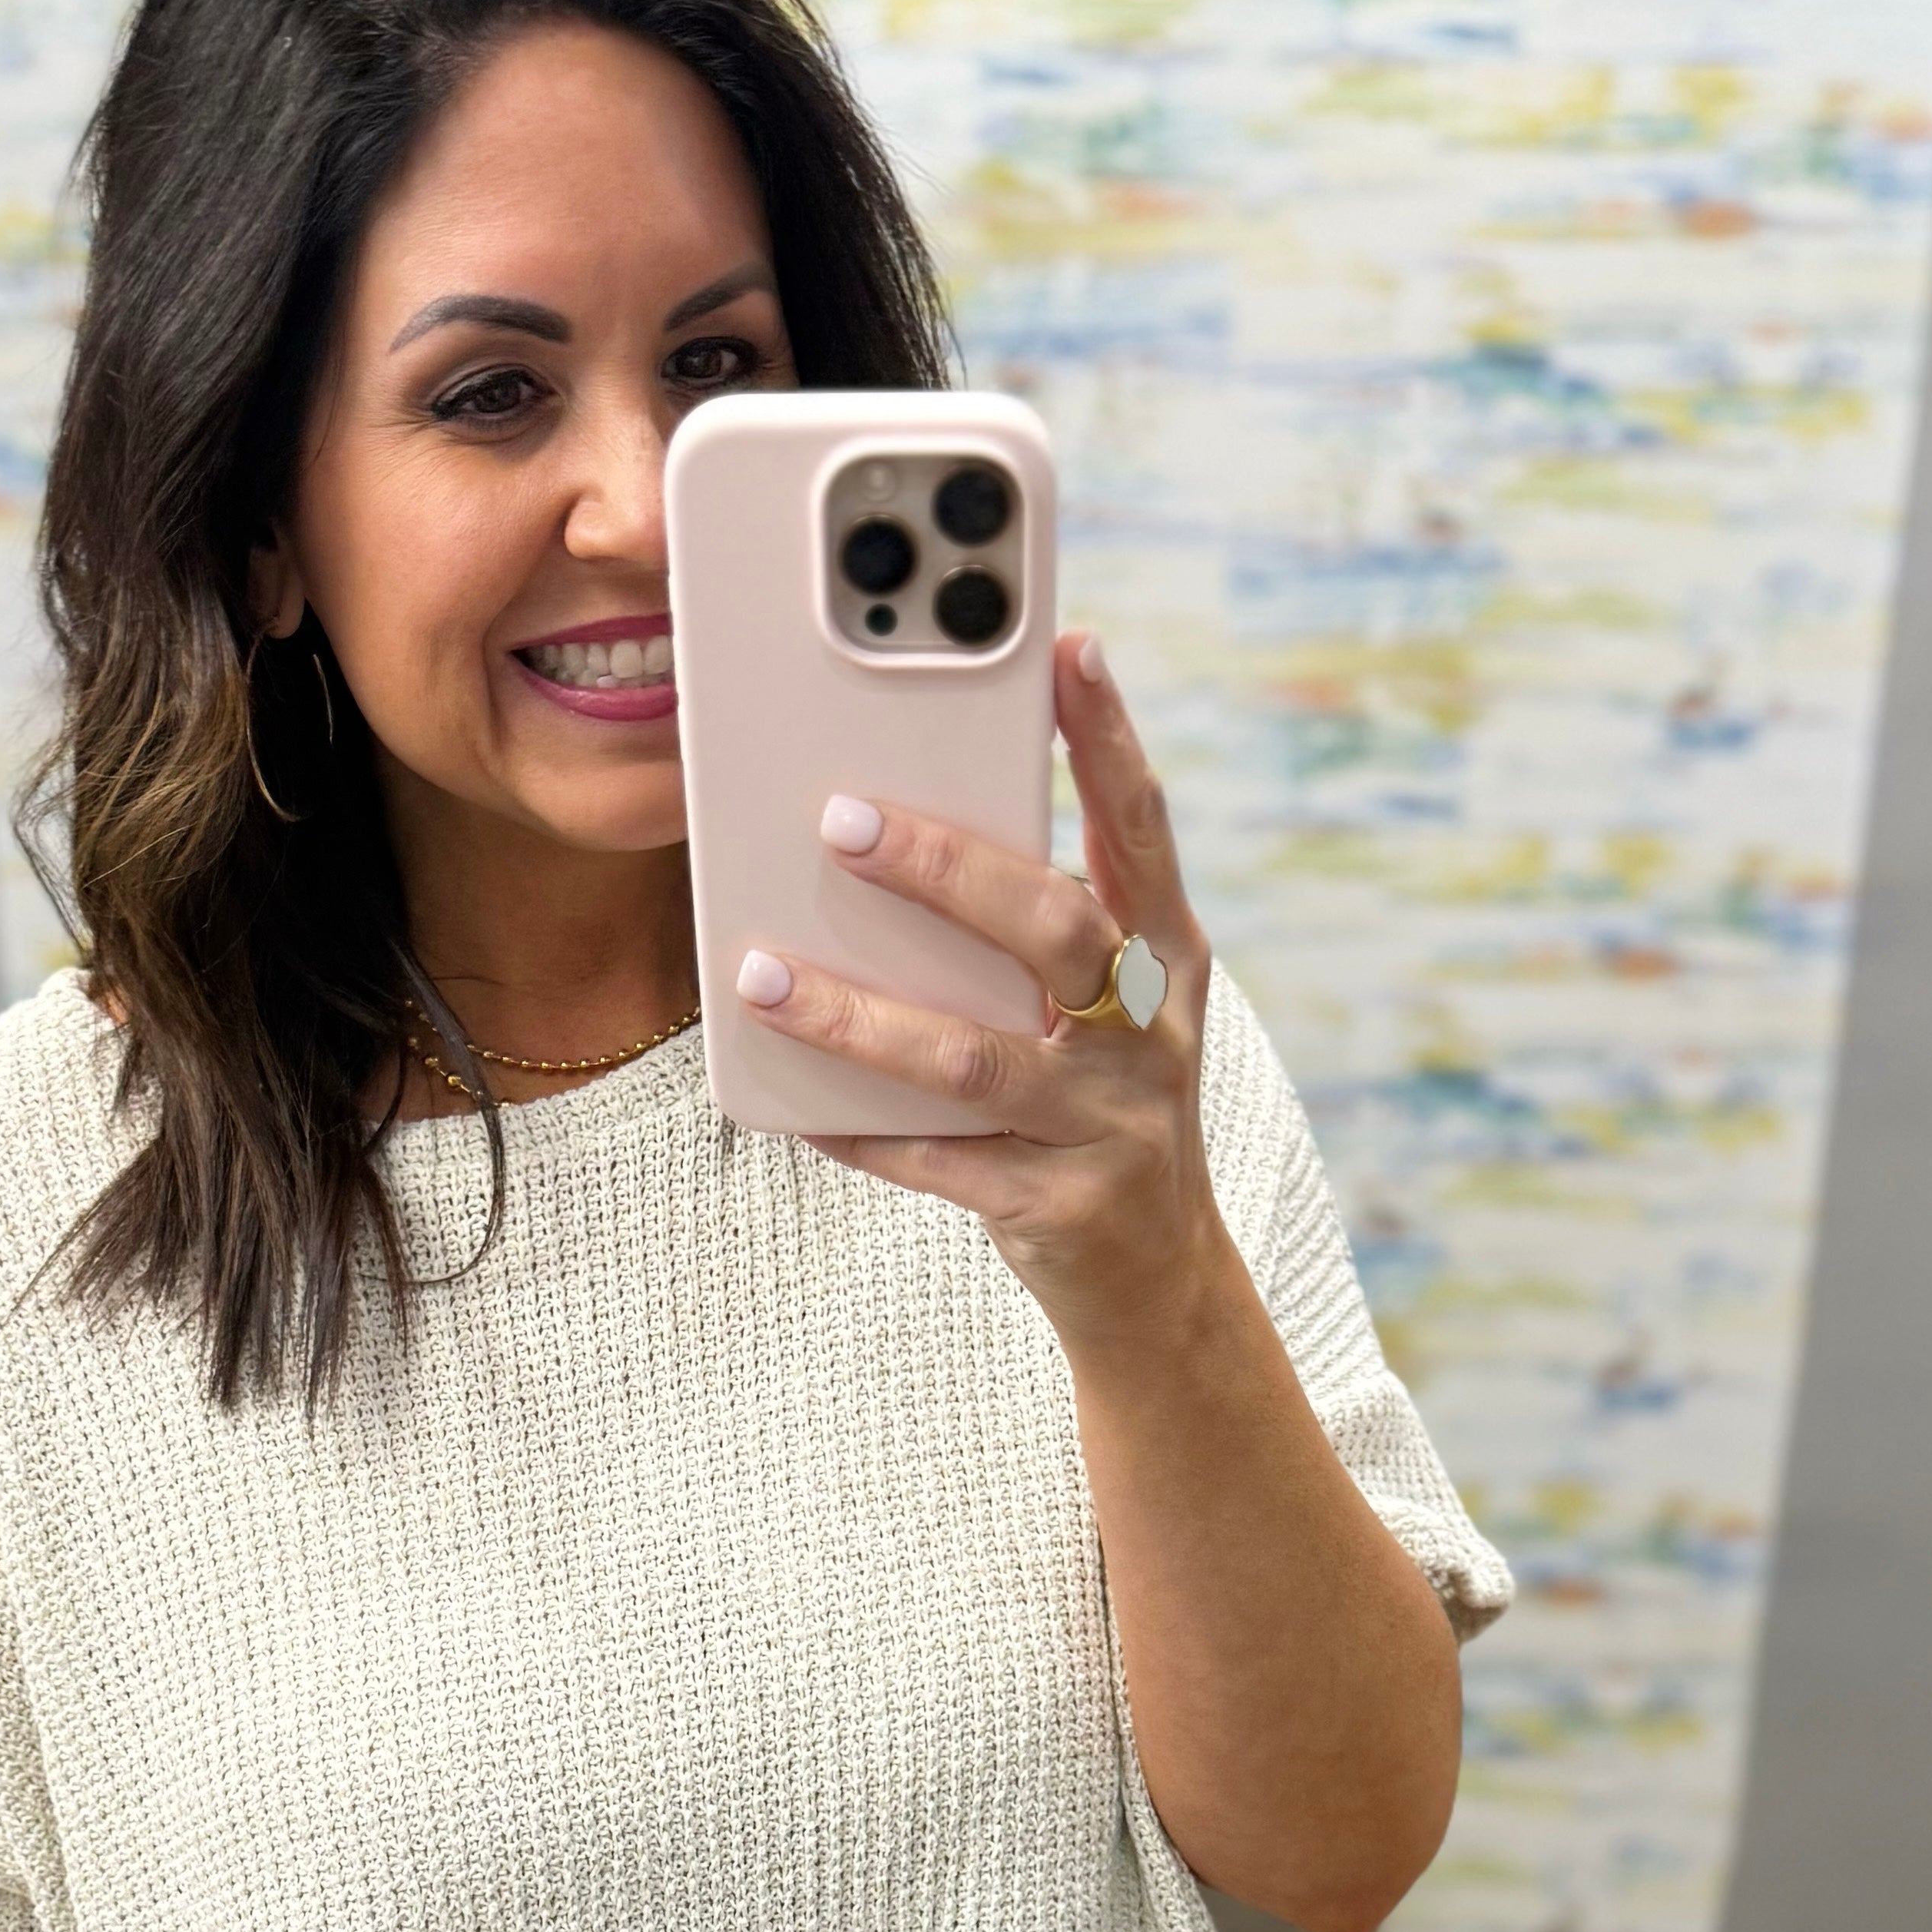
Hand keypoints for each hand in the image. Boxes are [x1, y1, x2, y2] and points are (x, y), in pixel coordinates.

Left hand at [733, 630, 1226, 1352]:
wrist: (1159, 1282)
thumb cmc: (1103, 1110)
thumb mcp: (1107, 1014)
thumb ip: (1038, 934)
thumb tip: (900, 834)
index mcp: (1168, 963)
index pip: (1141, 832)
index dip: (1109, 741)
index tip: (1068, 648)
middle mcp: (1151, 1037)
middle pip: (1053, 932)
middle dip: (948, 870)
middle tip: (843, 821)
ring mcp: (1111, 1127)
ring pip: (972, 1060)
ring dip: (857, 1017)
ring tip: (763, 977)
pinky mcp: (1058, 1209)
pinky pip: (940, 1166)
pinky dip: (861, 1134)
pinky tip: (793, 1108)